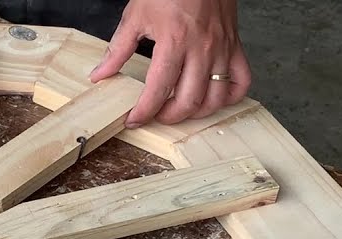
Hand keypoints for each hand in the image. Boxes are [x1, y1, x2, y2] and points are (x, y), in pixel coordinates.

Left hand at [90, 0, 251, 127]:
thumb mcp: (136, 16)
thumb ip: (117, 49)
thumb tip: (100, 74)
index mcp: (174, 42)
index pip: (158, 90)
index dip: (144, 111)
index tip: (133, 120)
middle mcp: (202, 49)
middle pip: (189, 101)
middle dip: (169, 117)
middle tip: (155, 115)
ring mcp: (222, 49)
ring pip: (215, 98)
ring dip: (197, 112)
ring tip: (180, 109)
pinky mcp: (235, 46)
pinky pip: (241, 81)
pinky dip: (229, 96)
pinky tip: (213, 98)